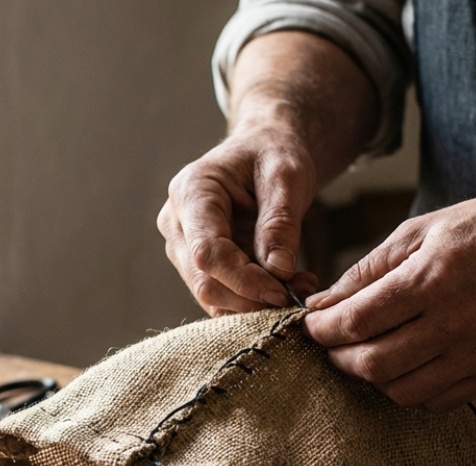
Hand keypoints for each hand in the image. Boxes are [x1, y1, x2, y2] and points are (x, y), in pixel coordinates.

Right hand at [157, 124, 319, 315]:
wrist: (262, 151)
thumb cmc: (272, 154)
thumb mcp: (287, 176)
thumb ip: (280, 222)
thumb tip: (278, 270)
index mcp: (191, 192)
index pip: (207, 252)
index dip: (243, 280)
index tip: (283, 292)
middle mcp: (176, 223)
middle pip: (204, 280)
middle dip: (251, 298)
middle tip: (299, 294)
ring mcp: (182, 247)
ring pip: (210, 294)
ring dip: (254, 303)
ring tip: (299, 285)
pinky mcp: (196, 264)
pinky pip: (219, 295)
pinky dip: (251, 300)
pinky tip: (284, 286)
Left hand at [303, 192, 475, 411]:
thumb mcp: (419, 231)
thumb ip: (366, 272)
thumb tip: (320, 305)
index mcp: (432, 278)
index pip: (357, 322)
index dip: (321, 330)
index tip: (311, 325)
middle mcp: (456, 321)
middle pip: (373, 365)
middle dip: (338, 358)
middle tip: (331, 344)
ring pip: (401, 391)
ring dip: (371, 378)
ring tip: (365, 354)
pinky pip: (435, 401)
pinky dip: (407, 391)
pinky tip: (402, 367)